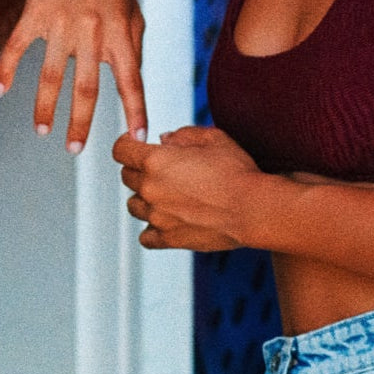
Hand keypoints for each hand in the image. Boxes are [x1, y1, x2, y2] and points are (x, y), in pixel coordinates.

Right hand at [0, 0, 146, 149]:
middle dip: (80, 123)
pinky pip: (17, 47)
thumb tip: (132, 88)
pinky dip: (6, 71)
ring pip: (50, 75)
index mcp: (121, 35)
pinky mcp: (35, 12)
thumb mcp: (134, 15)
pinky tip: (1, 92)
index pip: (131, 81)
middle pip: (86, 88)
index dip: (136, 111)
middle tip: (74, 150)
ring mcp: (61, 22)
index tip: (137, 138)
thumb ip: (133, 51)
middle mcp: (93, 32)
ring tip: (41, 131)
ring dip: (43, 107)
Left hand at [114, 125, 261, 250]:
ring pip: (134, 205)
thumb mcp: (214, 138)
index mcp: (156, 161)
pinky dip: (152, 228)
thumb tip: (165, 138)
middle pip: (127, 176)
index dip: (128, 144)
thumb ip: (184, 134)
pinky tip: (167, 220)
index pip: (121, 149)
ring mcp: (157, 216)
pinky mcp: (168, 239)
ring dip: (145, 198)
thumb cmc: (237, 172)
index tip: (136, 145)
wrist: (252, 209)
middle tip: (164, 169)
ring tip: (167, 195)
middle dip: (140, 169)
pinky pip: (146, 236)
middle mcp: (150, 189)